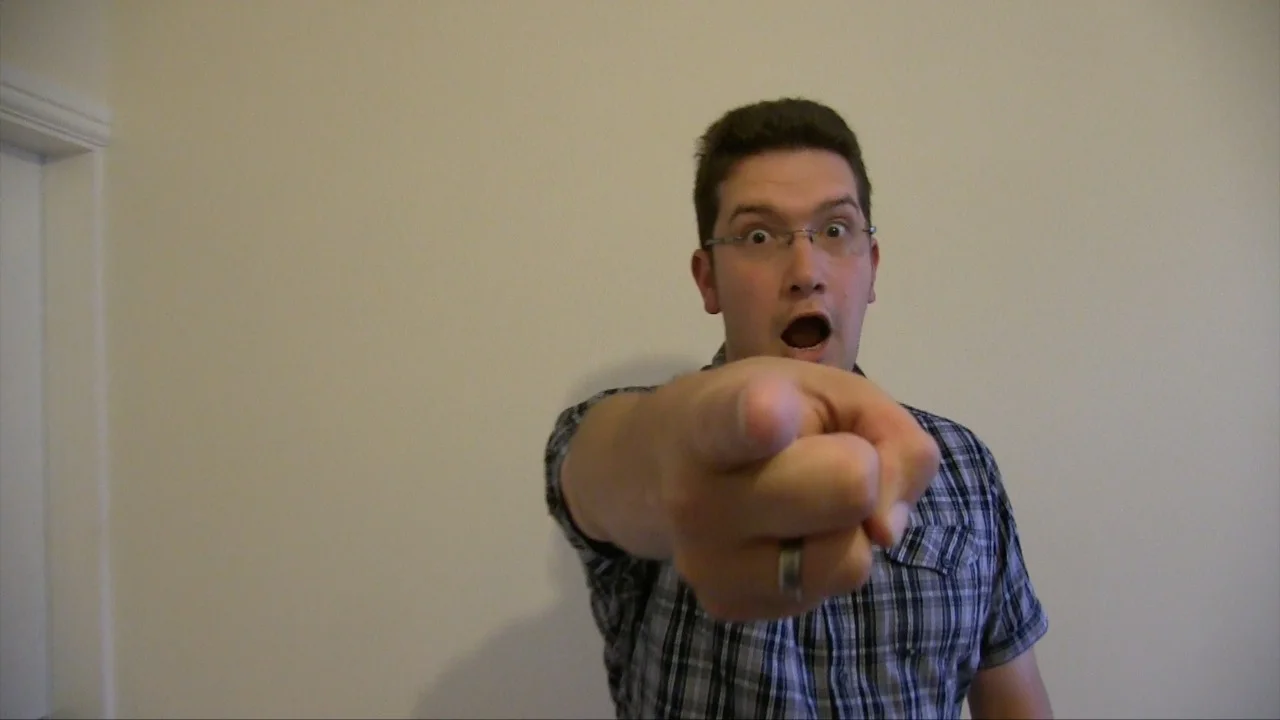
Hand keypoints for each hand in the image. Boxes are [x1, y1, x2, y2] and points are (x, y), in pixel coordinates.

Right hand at [655, 356, 940, 620]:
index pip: (737, 423)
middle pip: (848, 492)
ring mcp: (707, 565)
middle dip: (858, 472)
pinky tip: (784, 534)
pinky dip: (825, 559)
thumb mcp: (827, 391)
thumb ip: (888, 434)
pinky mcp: (725, 607)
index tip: (766, 416)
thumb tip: (886, 532)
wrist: (656, 468)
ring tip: (802, 502)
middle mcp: (697, 499)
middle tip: (817, 456)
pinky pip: (829, 590)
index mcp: (711, 422)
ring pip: (849, 561)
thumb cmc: (757, 411)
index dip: (760, 420)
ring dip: (847, 528)